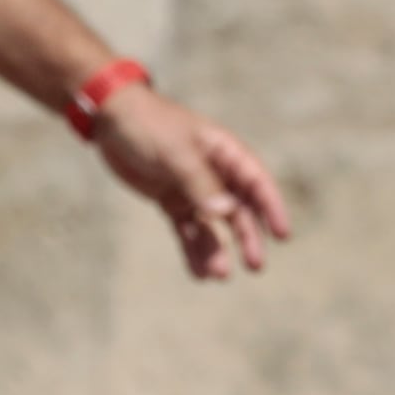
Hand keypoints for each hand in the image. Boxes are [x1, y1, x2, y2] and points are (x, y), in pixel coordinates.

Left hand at [92, 86, 292, 278]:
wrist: (111, 119)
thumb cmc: (149, 125)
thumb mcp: (176, 152)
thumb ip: (200, 183)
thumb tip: (227, 212)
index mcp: (224, 153)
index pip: (257, 182)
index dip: (272, 208)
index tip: (283, 235)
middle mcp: (215, 173)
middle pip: (239, 210)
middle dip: (248, 238)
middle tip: (255, 266)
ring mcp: (193, 189)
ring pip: (213, 226)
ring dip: (217, 250)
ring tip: (217, 275)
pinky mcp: (172, 201)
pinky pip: (188, 230)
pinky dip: (193, 250)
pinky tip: (198, 273)